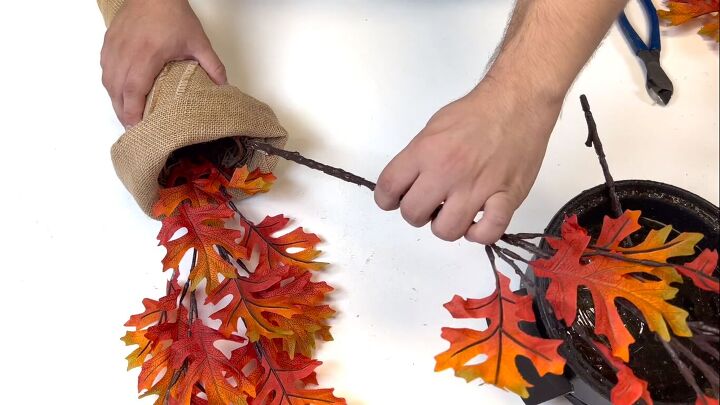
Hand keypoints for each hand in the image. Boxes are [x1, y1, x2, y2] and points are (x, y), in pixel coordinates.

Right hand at [100, 0, 226, 126]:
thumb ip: (212, 65)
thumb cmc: (173, 14)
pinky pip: (105, 69)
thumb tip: (223, 86)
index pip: (134, 91)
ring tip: (127, 115)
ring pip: (108, 82)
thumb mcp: (198, 41)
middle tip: (133, 129)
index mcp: (147, 55)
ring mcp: (115, 47)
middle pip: (117, 92)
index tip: (137, 129)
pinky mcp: (109, 42)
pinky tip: (120, 92)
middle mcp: (126, 53)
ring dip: (116, 101)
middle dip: (123, 113)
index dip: (132, 113)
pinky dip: (111, 84)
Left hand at [374, 78, 561, 243]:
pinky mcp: (506, 197)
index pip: (389, 188)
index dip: (387, 199)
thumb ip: (418, 157)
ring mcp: (478, 187)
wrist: (517, 102)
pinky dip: (479, 234)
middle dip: (417, 213)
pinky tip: (478, 222)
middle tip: (430, 204)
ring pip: (446, 231)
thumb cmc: (476, 113)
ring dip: (447, 225)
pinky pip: (487, 233)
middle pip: (413, 214)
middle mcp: (448, 171)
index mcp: (426, 151)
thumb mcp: (434, 127)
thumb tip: (408, 183)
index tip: (394, 200)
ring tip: (455, 212)